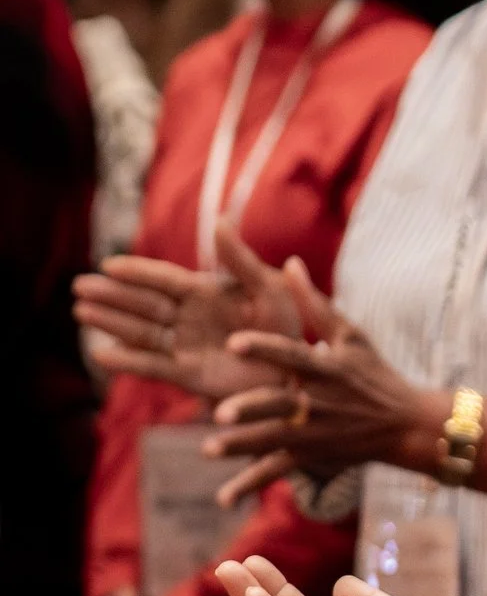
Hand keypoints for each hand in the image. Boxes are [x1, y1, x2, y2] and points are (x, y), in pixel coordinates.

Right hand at [72, 223, 300, 398]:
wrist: (297, 375)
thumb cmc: (286, 328)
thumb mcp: (269, 289)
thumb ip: (240, 259)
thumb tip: (220, 220)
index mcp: (206, 294)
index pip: (164, 279)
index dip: (138, 272)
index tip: (109, 264)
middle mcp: (188, 318)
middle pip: (143, 303)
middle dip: (112, 295)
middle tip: (79, 286)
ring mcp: (184, 346)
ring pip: (141, 331)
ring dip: (111, 322)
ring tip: (83, 311)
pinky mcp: (186, 375)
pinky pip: (152, 365)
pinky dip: (127, 361)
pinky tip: (102, 353)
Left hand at [204, 255, 435, 508]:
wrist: (407, 424)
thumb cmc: (375, 374)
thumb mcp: (352, 335)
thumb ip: (315, 304)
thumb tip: (288, 263)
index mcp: (327, 368)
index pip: (292, 355)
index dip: (265, 348)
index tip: (235, 341)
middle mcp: (319, 401)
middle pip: (281, 405)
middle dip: (253, 409)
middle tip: (221, 412)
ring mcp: (315, 432)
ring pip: (274, 440)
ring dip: (243, 446)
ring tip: (211, 448)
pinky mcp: (312, 456)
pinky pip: (279, 470)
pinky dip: (251, 484)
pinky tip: (224, 498)